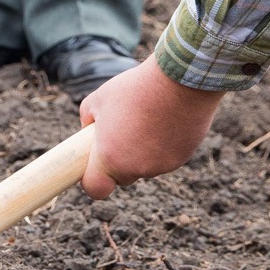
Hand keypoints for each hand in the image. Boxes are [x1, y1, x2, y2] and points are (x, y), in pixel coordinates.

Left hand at [78, 58, 224, 198]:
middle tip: (118, 133)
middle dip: (117, 161)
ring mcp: (161, 166)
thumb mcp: (98, 99)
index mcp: (110, 158)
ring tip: (143, 119)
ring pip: (144, 166)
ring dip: (141, 152)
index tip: (91, 167)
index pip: (95, 189)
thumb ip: (87, 120)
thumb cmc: (134, 89)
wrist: (179, 81)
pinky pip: (164, 158)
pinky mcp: (182, 158)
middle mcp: (136, 168)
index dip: (90, 180)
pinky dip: (161, 146)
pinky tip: (162, 121)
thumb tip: (89, 130)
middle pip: (122, 177)